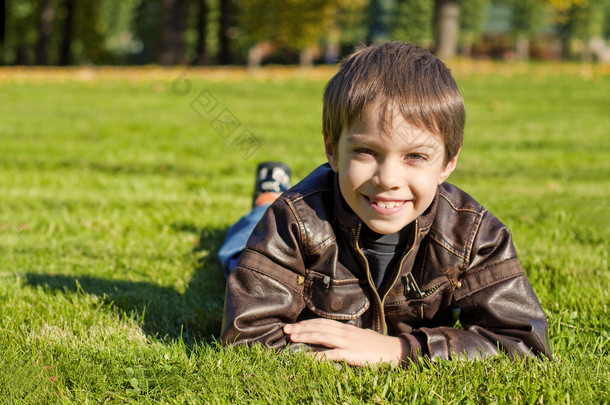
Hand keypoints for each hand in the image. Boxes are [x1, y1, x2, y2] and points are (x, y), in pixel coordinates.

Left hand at [283, 318, 405, 366]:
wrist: (395, 351)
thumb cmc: (378, 346)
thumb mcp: (361, 336)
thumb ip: (349, 336)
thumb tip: (341, 335)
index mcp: (346, 328)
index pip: (322, 322)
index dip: (307, 323)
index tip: (294, 325)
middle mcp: (344, 332)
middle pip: (319, 327)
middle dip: (301, 328)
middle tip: (286, 330)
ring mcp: (347, 342)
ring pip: (322, 336)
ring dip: (305, 336)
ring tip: (292, 338)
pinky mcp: (350, 354)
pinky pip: (330, 354)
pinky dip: (316, 356)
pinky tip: (306, 358)